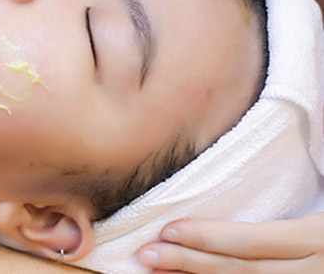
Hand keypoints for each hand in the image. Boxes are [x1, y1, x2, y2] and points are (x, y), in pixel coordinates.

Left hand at [137, 213, 323, 272]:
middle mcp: (313, 270)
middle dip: (189, 265)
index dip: (208, 238)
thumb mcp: (323, 209)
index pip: (253, 244)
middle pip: (242, 272)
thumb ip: (293, 208)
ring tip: (159, 273)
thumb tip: (259, 187)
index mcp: (317, 240)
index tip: (167, 230)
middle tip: (146, 256)